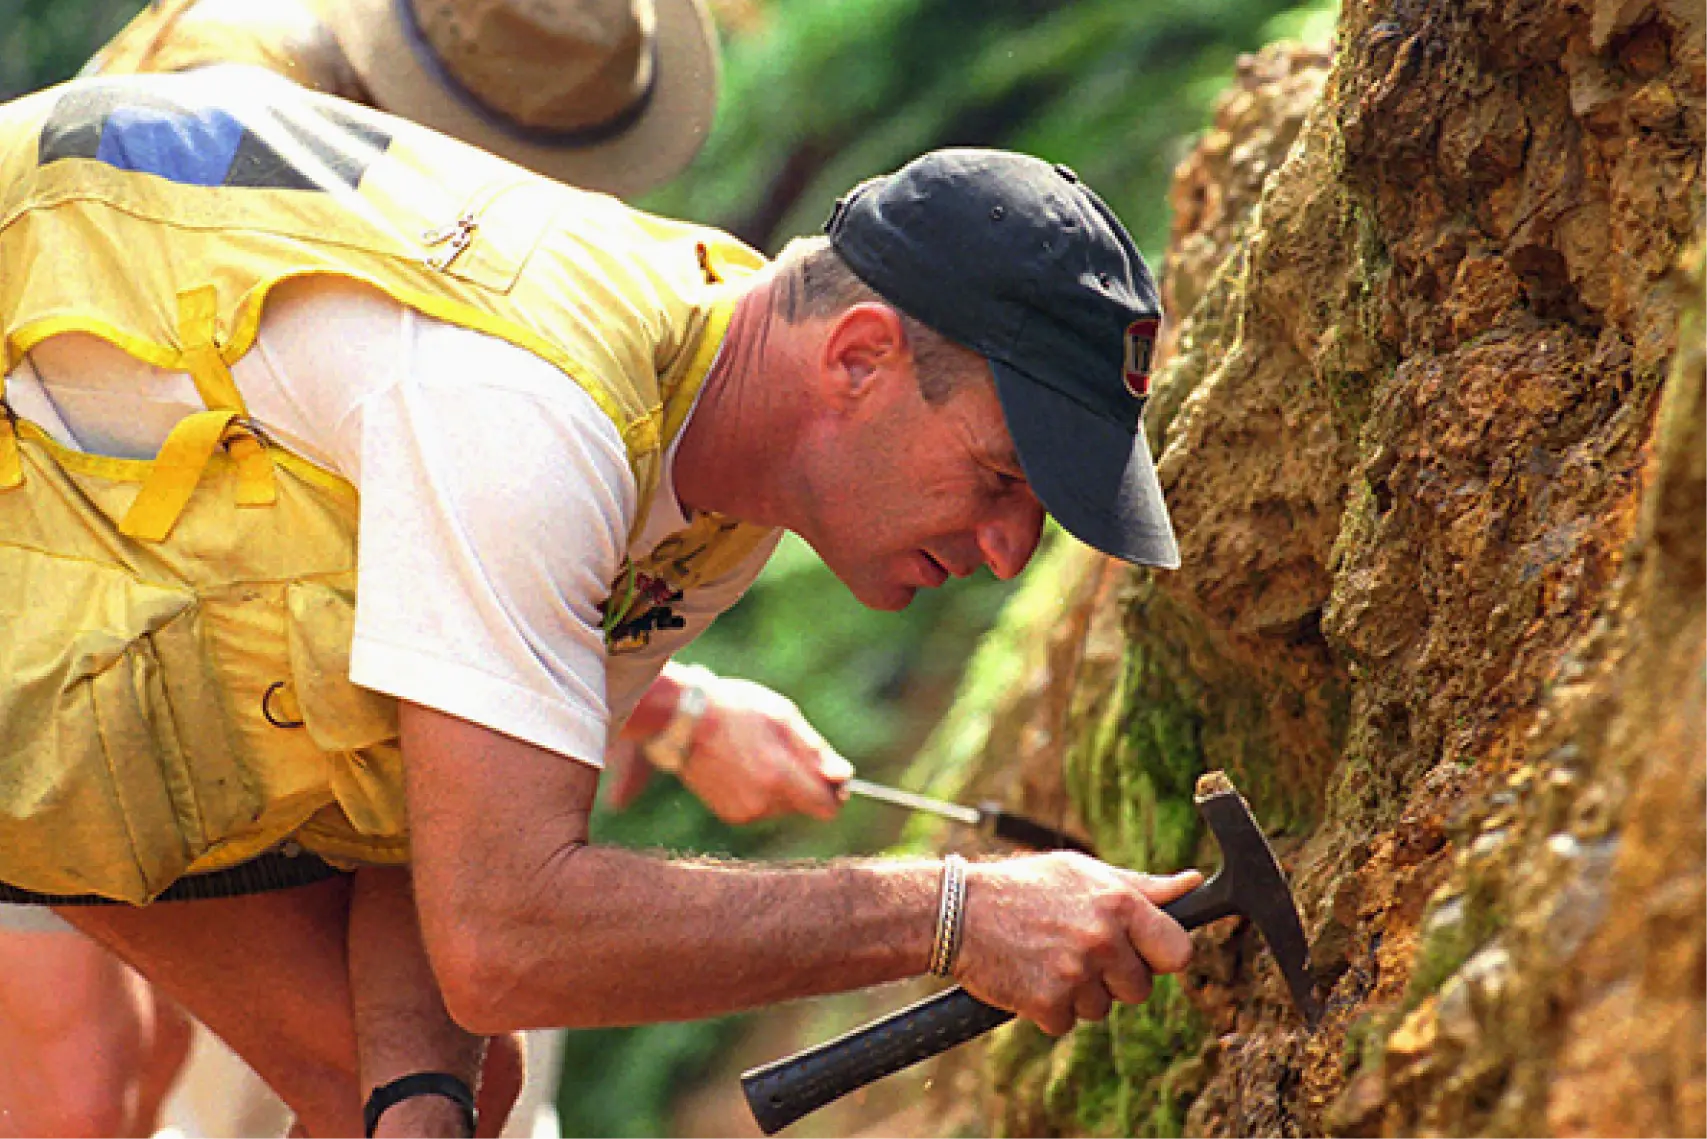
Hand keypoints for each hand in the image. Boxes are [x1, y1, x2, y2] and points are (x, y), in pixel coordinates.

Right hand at [676, 676, 852, 823]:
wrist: (683, 719)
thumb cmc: (739, 710)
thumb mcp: (784, 718)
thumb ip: (817, 753)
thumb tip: (845, 777)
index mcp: (781, 778)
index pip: (828, 808)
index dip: (834, 791)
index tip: (828, 772)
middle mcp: (764, 802)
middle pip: (806, 806)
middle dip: (805, 783)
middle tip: (782, 750)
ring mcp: (744, 811)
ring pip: (783, 807)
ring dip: (781, 786)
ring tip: (757, 754)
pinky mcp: (729, 814)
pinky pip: (761, 808)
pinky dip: (760, 791)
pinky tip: (742, 766)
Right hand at [951, 853, 1201, 1035]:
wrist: (958, 911)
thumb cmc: (1024, 887)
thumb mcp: (1083, 873)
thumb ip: (1141, 887)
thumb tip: (1193, 885)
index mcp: (1119, 903)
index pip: (1178, 951)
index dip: (1160, 956)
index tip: (1143, 953)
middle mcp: (1103, 938)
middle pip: (1140, 988)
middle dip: (1114, 978)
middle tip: (1078, 951)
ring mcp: (1076, 973)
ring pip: (1102, 1008)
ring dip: (1079, 994)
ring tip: (1047, 958)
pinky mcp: (1048, 1003)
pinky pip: (1067, 1022)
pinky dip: (1049, 1009)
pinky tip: (1029, 976)